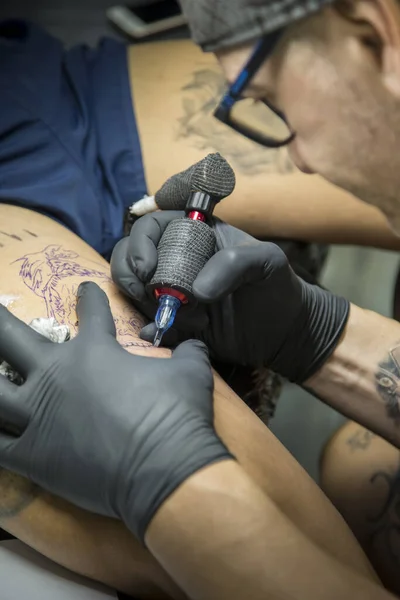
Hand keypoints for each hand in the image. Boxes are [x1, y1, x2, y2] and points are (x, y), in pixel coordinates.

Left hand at [0, 282, 230, 542]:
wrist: (166, 469)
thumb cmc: (177, 413)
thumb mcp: (191, 372)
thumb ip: (188, 351)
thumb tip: (194, 344)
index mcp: (95, 352)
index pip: (92, 313)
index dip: (88, 297)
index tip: (84, 289)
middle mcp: (57, 376)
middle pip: (10, 339)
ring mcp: (39, 415)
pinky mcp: (32, 455)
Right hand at [111, 212, 348, 382]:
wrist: (284, 332)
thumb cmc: (277, 286)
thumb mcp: (267, 262)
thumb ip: (235, 263)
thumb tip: (195, 292)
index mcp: (193, 235)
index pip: (150, 227)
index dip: (140, 243)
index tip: (148, 268)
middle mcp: (174, 260)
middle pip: (129, 256)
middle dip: (131, 274)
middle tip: (149, 294)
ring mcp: (170, 293)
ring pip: (134, 290)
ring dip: (145, 304)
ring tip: (183, 317)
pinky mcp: (172, 323)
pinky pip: (147, 324)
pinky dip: (151, 329)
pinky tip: (168, 334)